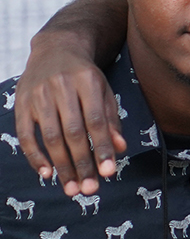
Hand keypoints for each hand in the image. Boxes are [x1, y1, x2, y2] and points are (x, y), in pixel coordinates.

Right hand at [16, 33, 124, 196]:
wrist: (55, 49)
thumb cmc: (86, 77)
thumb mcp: (105, 91)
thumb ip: (111, 120)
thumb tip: (119, 149)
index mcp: (88, 81)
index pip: (96, 120)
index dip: (102, 147)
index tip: (109, 173)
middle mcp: (62, 87)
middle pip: (73, 132)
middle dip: (82, 163)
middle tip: (90, 189)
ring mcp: (38, 94)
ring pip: (50, 136)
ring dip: (62, 165)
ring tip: (72, 188)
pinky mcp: (21, 102)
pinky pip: (25, 134)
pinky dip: (35, 156)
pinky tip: (47, 174)